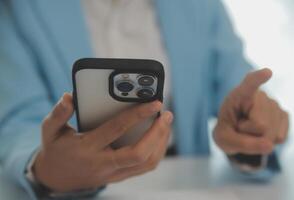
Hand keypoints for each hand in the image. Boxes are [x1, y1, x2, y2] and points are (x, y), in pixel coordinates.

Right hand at [33, 93, 172, 191]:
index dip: (138, 114)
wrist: (56, 179)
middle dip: (158, 133)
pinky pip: (144, 167)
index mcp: (87, 148)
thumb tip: (69, 97)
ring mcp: (113, 173)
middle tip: (167, 114)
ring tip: (166, 124)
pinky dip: (156, 151)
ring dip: (161, 143)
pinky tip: (159, 137)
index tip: (155, 102)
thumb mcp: (50, 131)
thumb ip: (58, 113)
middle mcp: (103, 164)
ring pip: (146, 163)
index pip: (117, 129)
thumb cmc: (56, 150)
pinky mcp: (119, 177)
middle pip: (139, 153)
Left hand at [214, 68, 288, 155]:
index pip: (249, 85)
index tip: (267, 72)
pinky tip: (261, 133)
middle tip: (240, 128)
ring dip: (258, 139)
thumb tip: (270, 146)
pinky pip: (280, 137)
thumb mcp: (224, 140)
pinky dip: (269, 142)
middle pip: (262, 126)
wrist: (235, 133)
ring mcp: (274, 104)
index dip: (258, 79)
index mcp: (239, 95)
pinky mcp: (283, 115)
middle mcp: (260, 96)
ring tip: (249, 130)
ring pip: (271, 134)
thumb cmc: (226, 132)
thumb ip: (242, 144)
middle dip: (250, 134)